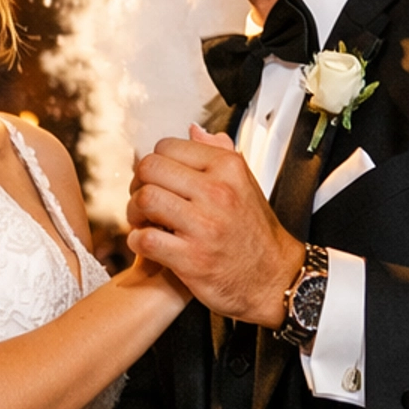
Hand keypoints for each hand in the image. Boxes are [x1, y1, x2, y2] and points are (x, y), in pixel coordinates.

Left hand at [125, 125, 303, 325]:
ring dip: (134, 211)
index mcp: (227, 168)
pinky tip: (148, 243)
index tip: (156, 177)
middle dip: (138, 183)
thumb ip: (218, 153)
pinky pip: (146, 239)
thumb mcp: (245, 183)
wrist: (274, 277)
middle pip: (150, 169)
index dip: (154, 161)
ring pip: (145, 200)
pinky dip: (138, 241)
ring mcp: (204, 226)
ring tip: (143, 220)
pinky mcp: (192, 259)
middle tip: (143, 198)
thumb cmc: (256, 232)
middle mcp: (216, 192)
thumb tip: (194, 130)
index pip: (167, 147)